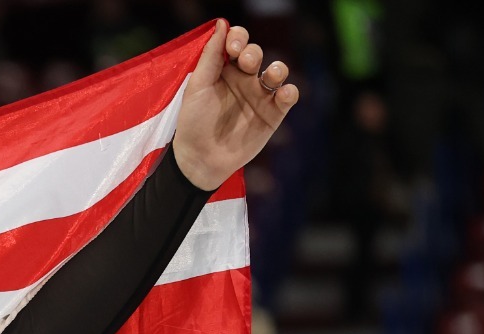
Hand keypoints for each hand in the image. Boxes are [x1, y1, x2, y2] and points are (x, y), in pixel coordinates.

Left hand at [171, 21, 298, 191]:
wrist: (200, 160)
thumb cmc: (193, 122)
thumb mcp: (197, 87)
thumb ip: (210, 56)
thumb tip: (222, 24)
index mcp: (223, 70)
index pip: (237, 44)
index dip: (239, 39)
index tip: (232, 48)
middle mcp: (243, 79)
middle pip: (256, 54)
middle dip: (253, 53)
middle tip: (245, 62)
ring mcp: (259, 96)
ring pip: (277, 72)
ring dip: (277, 69)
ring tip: (269, 76)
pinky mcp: (272, 114)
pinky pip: (287, 97)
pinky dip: (290, 92)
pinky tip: (283, 93)